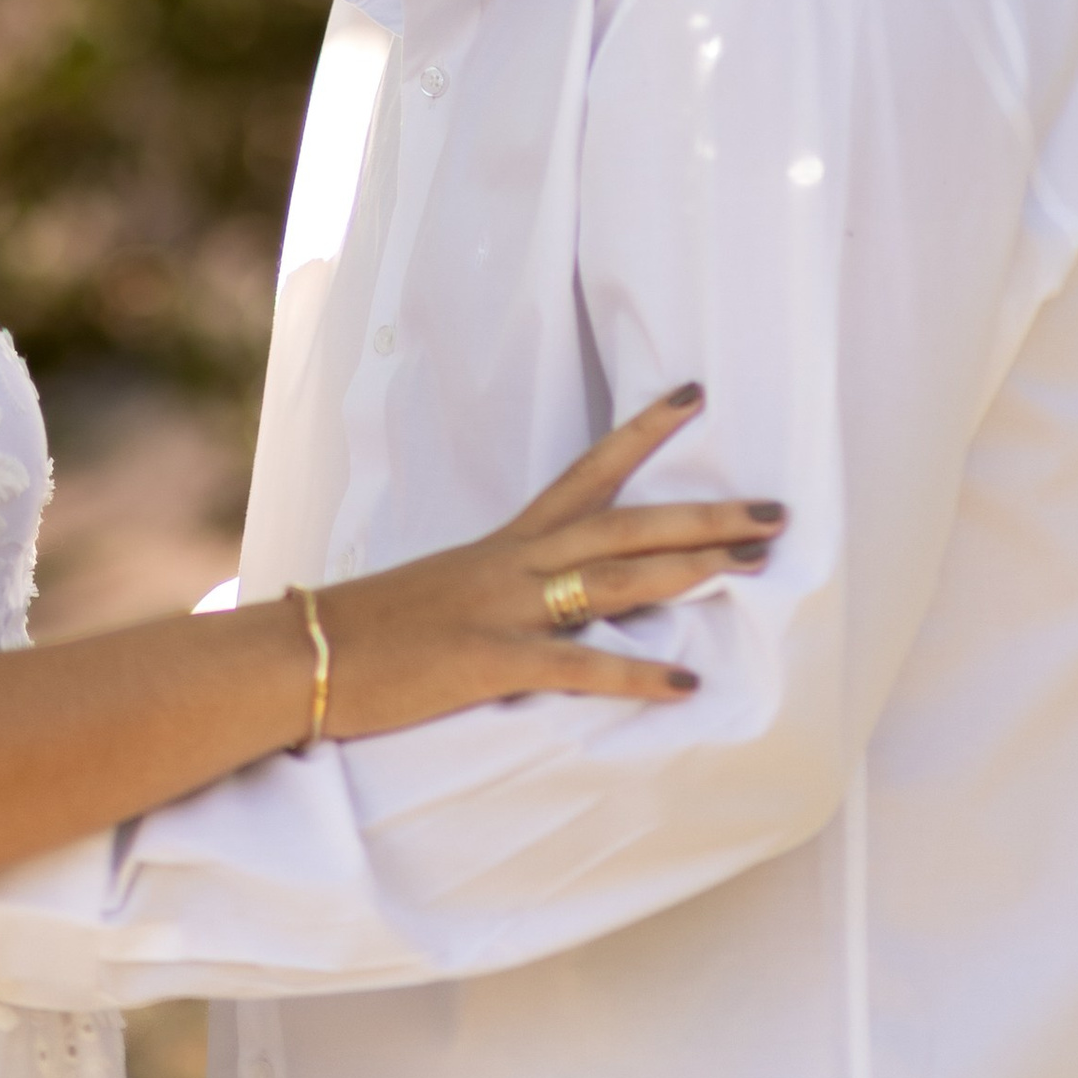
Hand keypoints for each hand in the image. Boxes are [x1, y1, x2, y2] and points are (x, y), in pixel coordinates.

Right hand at [315, 385, 780, 732]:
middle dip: (704, 515)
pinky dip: (632, 675)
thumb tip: (545, 599)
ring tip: (753, 566)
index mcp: (505, 544)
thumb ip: (501, 590)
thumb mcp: (446, 593)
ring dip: (687, 570)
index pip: (588, 471)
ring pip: (610, 578)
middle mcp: (512, 562)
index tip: (696, 394)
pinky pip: (574, 668)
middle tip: (775, 510)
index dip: (643, 432)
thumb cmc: (370, 630)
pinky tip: (685, 683)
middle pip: (624, 525)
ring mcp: (502, 608)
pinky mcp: (487, 661)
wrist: (302, 653)